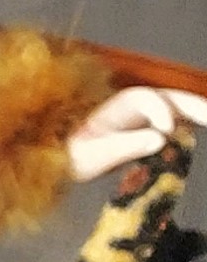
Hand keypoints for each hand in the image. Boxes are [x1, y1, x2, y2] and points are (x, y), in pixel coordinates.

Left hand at [68, 84, 206, 183]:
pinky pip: (178, 127)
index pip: (149, 100)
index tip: (166, 131)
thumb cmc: (74, 155)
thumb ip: (126, 145)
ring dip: (198, 116)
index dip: (160, 113)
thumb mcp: (95, 153)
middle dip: (197, 107)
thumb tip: (161, 138)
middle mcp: (140, 107)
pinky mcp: (153, 133)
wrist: (68, 162)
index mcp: (122, 104)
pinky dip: (191, 130)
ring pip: (180, 112)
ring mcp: (149, 119)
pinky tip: (197, 136)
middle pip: (174, 100)